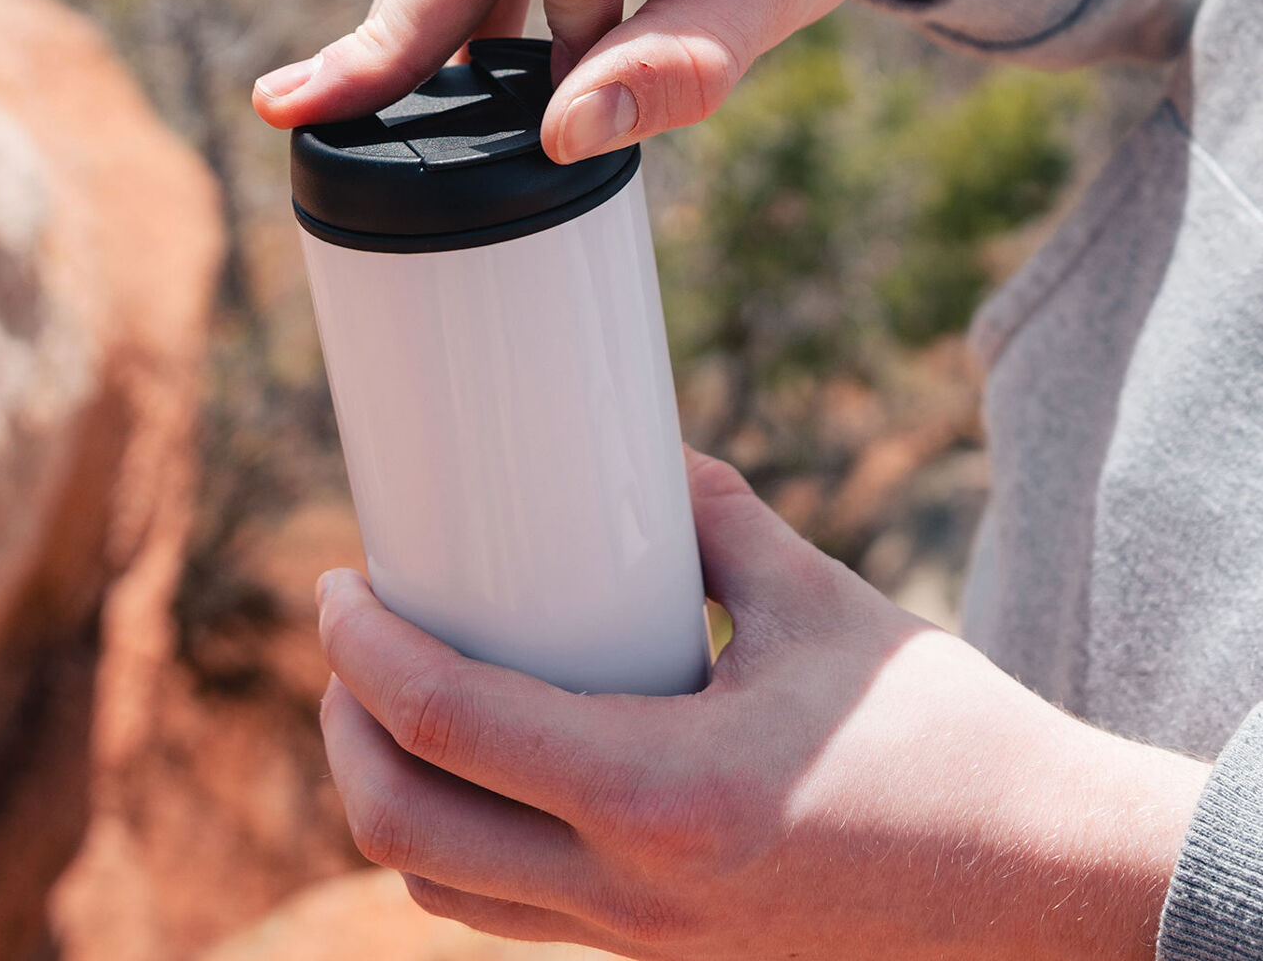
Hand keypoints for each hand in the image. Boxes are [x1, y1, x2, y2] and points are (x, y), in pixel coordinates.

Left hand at [317, 448, 1207, 959]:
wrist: (1041, 884)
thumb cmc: (942, 738)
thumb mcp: (818, 604)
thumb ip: (716, 524)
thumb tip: (649, 463)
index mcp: (660, 796)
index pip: (447, 727)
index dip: (360, 650)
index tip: (335, 586)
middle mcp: (630, 892)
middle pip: (406, 831)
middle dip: (342, 730)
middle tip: (348, 639)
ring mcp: (640, 940)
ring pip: (444, 889)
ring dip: (387, 793)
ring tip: (392, 700)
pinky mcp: (663, 953)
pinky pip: (511, 912)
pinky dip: (457, 841)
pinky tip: (485, 769)